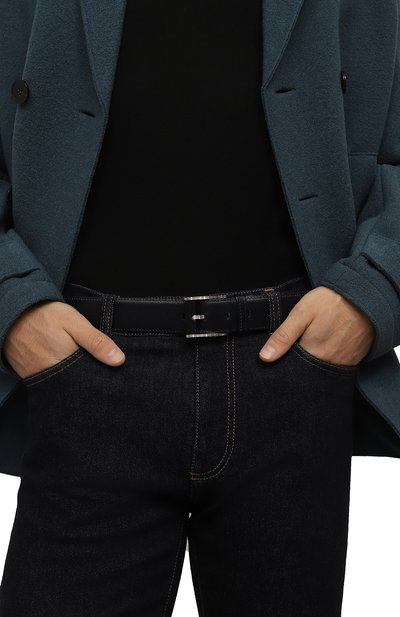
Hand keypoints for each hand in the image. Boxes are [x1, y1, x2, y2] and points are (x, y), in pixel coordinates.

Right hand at [3, 300, 125, 378]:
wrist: (14, 313)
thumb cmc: (44, 315)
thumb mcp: (75, 322)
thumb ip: (96, 342)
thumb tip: (118, 360)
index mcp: (67, 362)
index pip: (91, 379)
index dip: (103, 376)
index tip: (113, 372)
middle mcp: (53, 375)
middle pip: (79, 385)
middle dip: (90, 379)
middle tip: (94, 365)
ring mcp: (42, 377)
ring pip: (66, 385)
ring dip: (76, 379)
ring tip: (80, 364)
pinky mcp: (33, 376)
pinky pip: (52, 382)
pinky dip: (62, 377)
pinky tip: (66, 366)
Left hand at [259, 286, 375, 365]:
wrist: (366, 297)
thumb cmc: (332, 302)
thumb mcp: (302, 313)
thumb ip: (283, 336)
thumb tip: (264, 357)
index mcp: (312, 353)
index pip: (291, 368)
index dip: (283, 361)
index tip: (280, 352)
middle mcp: (328, 363)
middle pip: (305, 370)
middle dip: (298, 362)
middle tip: (300, 342)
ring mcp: (342, 362)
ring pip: (320, 369)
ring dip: (313, 360)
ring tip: (313, 341)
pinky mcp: (353, 359)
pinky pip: (335, 365)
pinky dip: (328, 358)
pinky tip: (326, 344)